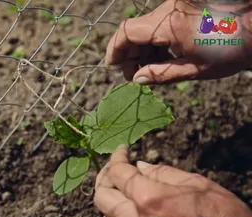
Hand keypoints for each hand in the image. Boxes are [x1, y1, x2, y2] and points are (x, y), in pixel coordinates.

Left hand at [94, 146, 251, 216]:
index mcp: (149, 198)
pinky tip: (127, 211)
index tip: (122, 151)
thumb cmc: (221, 214)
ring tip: (120, 188)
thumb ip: (160, 172)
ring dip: (110, 200)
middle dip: (105, 177)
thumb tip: (138, 166)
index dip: (117, 157)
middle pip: (102, 196)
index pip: (118, 172)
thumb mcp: (194, 183)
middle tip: (115, 168)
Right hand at [106, 0, 251, 83]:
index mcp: (168, 26)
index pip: (127, 33)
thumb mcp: (196, 69)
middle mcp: (168, 11)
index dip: (115, 49)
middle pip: (134, 30)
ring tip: (150, 68)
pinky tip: (163, 56)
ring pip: (145, 27)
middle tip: (135, 74)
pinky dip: (155, 40)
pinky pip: (158, 24)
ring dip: (142, 48)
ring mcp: (175, 8)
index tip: (112, 66)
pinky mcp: (181, 8)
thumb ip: (162, 74)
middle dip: (129, 53)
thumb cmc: (233, 49)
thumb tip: (137, 79)